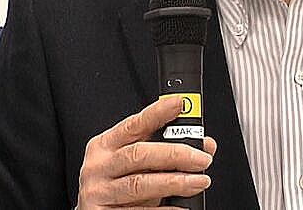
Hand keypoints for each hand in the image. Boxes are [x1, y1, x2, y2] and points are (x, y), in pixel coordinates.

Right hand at [77, 96, 216, 208]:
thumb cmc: (118, 184)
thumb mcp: (135, 163)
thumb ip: (164, 149)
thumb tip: (205, 145)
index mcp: (104, 145)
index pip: (133, 124)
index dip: (157, 113)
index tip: (180, 104)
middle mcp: (98, 166)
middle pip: (139, 154)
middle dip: (175, 154)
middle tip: (202, 159)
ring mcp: (98, 192)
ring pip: (140, 184)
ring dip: (175, 182)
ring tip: (198, 182)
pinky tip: (182, 206)